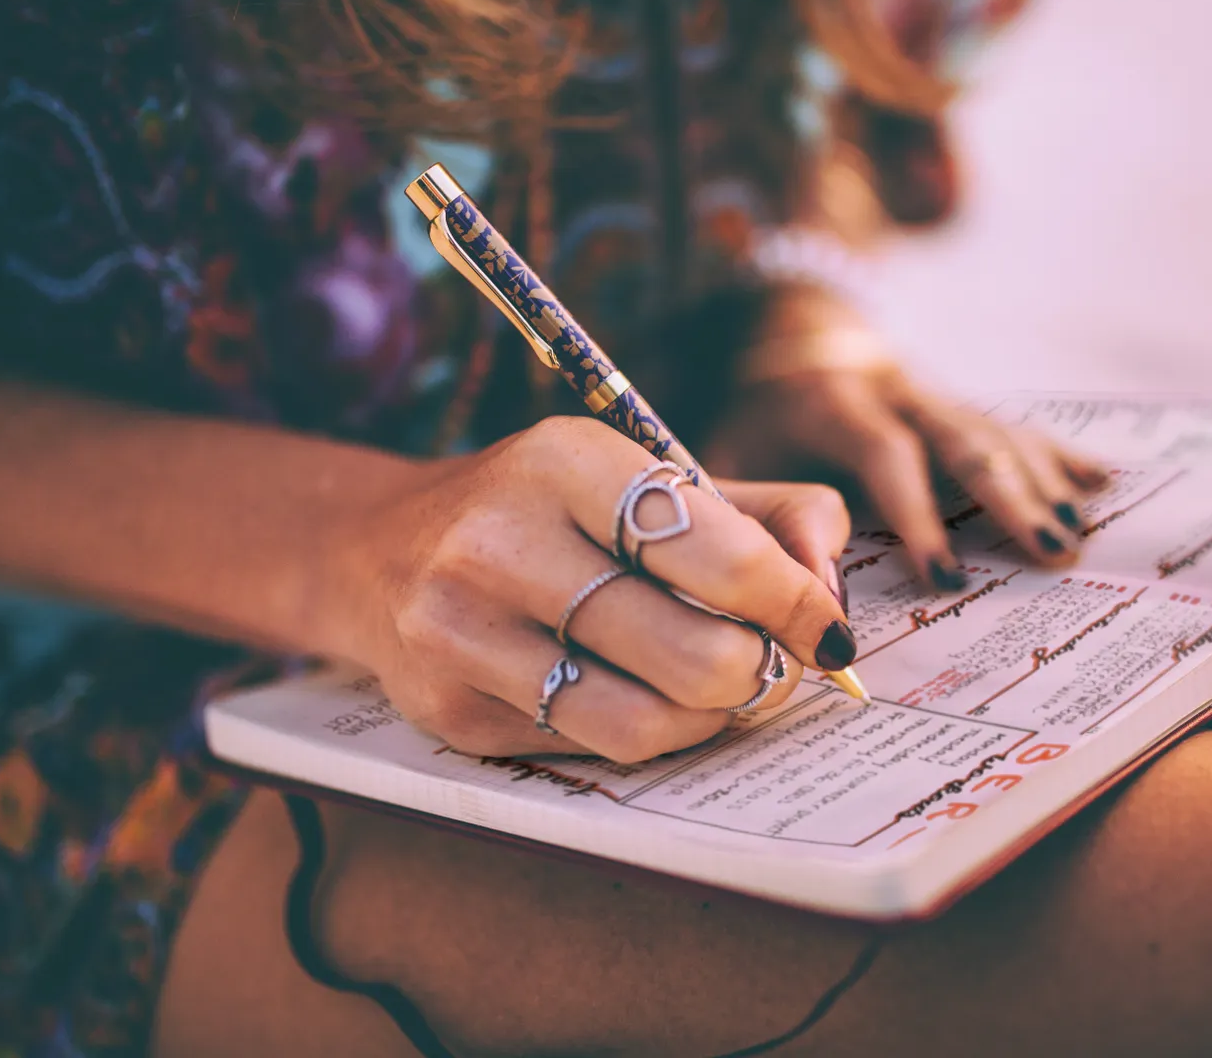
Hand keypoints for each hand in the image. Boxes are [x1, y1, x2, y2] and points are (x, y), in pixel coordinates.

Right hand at [325, 417, 853, 762]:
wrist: (377, 550)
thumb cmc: (548, 511)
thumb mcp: (644, 478)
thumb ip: (765, 515)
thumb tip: (833, 589)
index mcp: (564, 462)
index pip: (717, 554)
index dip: (796, 604)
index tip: (829, 630)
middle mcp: (501, 543)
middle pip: (695, 654)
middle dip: (761, 672)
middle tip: (774, 665)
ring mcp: (465, 634)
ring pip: (648, 723)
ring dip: (710, 717)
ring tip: (719, 688)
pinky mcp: (452, 712)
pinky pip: (592, 749)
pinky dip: (647, 733)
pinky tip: (643, 694)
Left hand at [707, 294, 1106, 586]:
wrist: (788, 341)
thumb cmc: (755, 422)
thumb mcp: (729, 460)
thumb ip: (758, 517)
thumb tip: (801, 591)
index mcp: (836, 401)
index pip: (887, 455)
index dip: (917, 515)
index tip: (945, 576)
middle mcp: (898, 389)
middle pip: (963, 439)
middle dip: (1008, 499)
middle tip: (1047, 553)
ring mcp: (937, 393)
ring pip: (998, 433)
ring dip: (1042, 485)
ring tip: (1072, 538)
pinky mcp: (961, 402)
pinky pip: (1017, 426)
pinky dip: (1061, 454)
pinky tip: (1106, 480)